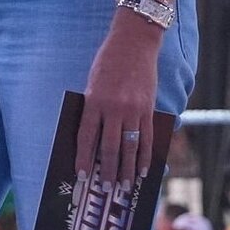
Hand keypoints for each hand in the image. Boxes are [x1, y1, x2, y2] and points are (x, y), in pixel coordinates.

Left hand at [74, 21, 160, 190]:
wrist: (135, 42)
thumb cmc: (109, 60)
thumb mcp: (93, 82)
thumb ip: (93, 107)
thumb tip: (93, 137)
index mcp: (94, 100)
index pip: (86, 136)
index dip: (83, 158)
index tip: (81, 175)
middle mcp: (114, 107)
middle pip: (109, 147)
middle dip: (107, 170)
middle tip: (106, 188)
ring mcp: (133, 109)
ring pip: (129, 147)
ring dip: (126, 169)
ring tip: (124, 185)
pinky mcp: (148, 108)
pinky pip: (146, 137)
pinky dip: (145, 156)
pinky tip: (143, 169)